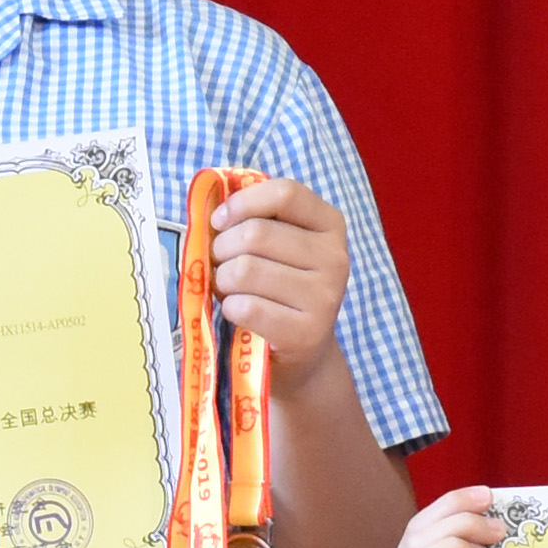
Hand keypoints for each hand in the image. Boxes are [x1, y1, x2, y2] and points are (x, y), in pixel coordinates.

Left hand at [203, 172, 356, 384]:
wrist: (302, 355)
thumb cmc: (279, 290)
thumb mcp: (278, 247)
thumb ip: (255, 219)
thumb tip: (212, 209)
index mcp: (330, 225)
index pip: (284, 193)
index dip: (242, 203)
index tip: (219, 221)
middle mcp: (335, 257)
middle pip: (256, 234)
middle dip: (222, 249)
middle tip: (220, 265)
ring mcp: (325, 297)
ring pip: (245, 270)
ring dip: (222, 280)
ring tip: (228, 289)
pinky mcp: (307, 332)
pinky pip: (246, 306)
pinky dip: (228, 308)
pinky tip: (237, 312)